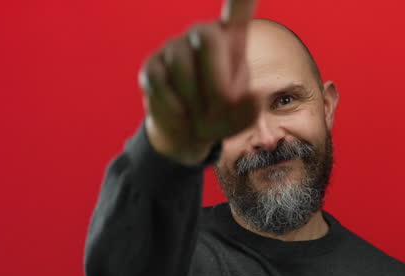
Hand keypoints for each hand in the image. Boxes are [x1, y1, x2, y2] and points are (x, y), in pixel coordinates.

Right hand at [139, 0, 258, 165]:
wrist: (187, 134)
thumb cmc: (220, 117)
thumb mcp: (241, 118)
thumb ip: (251, 109)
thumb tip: (251, 96)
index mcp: (232, 40)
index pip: (239, 5)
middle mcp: (203, 35)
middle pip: (207, 36)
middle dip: (215, 78)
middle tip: (222, 105)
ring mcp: (175, 47)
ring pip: (181, 65)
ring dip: (194, 100)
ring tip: (200, 116)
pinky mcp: (152, 65)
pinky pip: (159, 80)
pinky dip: (172, 106)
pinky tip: (181, 116)